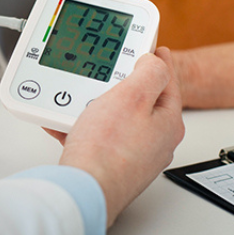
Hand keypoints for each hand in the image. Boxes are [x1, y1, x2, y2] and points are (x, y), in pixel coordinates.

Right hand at [56, 47, 184, 226]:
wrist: (83, 188)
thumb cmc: (108, 149)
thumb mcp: (134, 96)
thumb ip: (150, 71)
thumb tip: (154, 61)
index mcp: (167, 121)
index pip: (166, 80)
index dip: (157, 59)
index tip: (151, 47)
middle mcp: (154, 139)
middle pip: (139, 98)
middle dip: (119, 82)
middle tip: (104, 71)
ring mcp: (131, 153)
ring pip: (114, 117)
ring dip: (95, 103)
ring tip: (79, 98)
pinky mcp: (109, 163)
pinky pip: (96, 135)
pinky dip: (81, 124)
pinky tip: (66, 121)